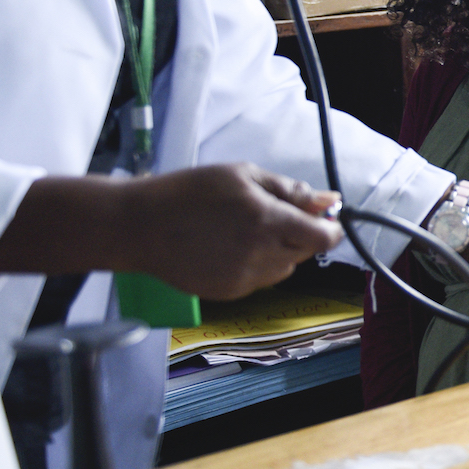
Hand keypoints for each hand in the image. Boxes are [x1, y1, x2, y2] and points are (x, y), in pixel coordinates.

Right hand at [0, 166, 340, 298]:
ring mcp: (244, 278)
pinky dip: (257, 264)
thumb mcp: (242, 176)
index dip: (328, 227)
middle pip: (305, 252)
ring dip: (279, 250)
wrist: (140, 226)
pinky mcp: (229, 292)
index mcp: (267, 221)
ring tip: (244, 229)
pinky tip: (229, 247)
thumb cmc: (188, 192)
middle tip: (273, 215)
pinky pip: (261, 280)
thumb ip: (289, 191)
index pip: (323, 237)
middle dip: (301, 234)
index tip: (322, 217)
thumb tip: (328, 201)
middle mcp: (260, 255)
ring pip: (285, 268)